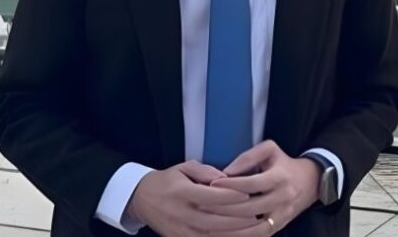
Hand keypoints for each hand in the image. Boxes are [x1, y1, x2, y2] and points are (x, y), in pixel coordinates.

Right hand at [128, 160, 258, 236]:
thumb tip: (226, 178)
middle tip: (256, 214)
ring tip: (251, 229)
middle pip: (213, 220)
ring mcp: (178, 230)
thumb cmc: (167, 181)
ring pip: (210, 235)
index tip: (247, 194)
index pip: (210, 196)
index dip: (230, 196)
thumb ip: (205, 171)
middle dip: (237, 219)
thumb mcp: (183, 168)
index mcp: (181, 193)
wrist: (141, 199)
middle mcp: (180, 213)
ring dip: (232, 234)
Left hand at [201, 140, 321, 235]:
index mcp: (280, 177)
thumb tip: (226, 172)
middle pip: (249, 209)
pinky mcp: (280, 226)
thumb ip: (248, 157)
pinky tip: (224, 235)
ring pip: (254, 229)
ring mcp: (282, 215)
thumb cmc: (284, 164)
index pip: (250, 184)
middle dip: (223, 209)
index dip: (229, 185)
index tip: (210, 185)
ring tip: (208, 226)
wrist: (311, 181)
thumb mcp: (270, 150)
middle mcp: (283, 198)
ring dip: (230, 230)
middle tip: (202, 207)